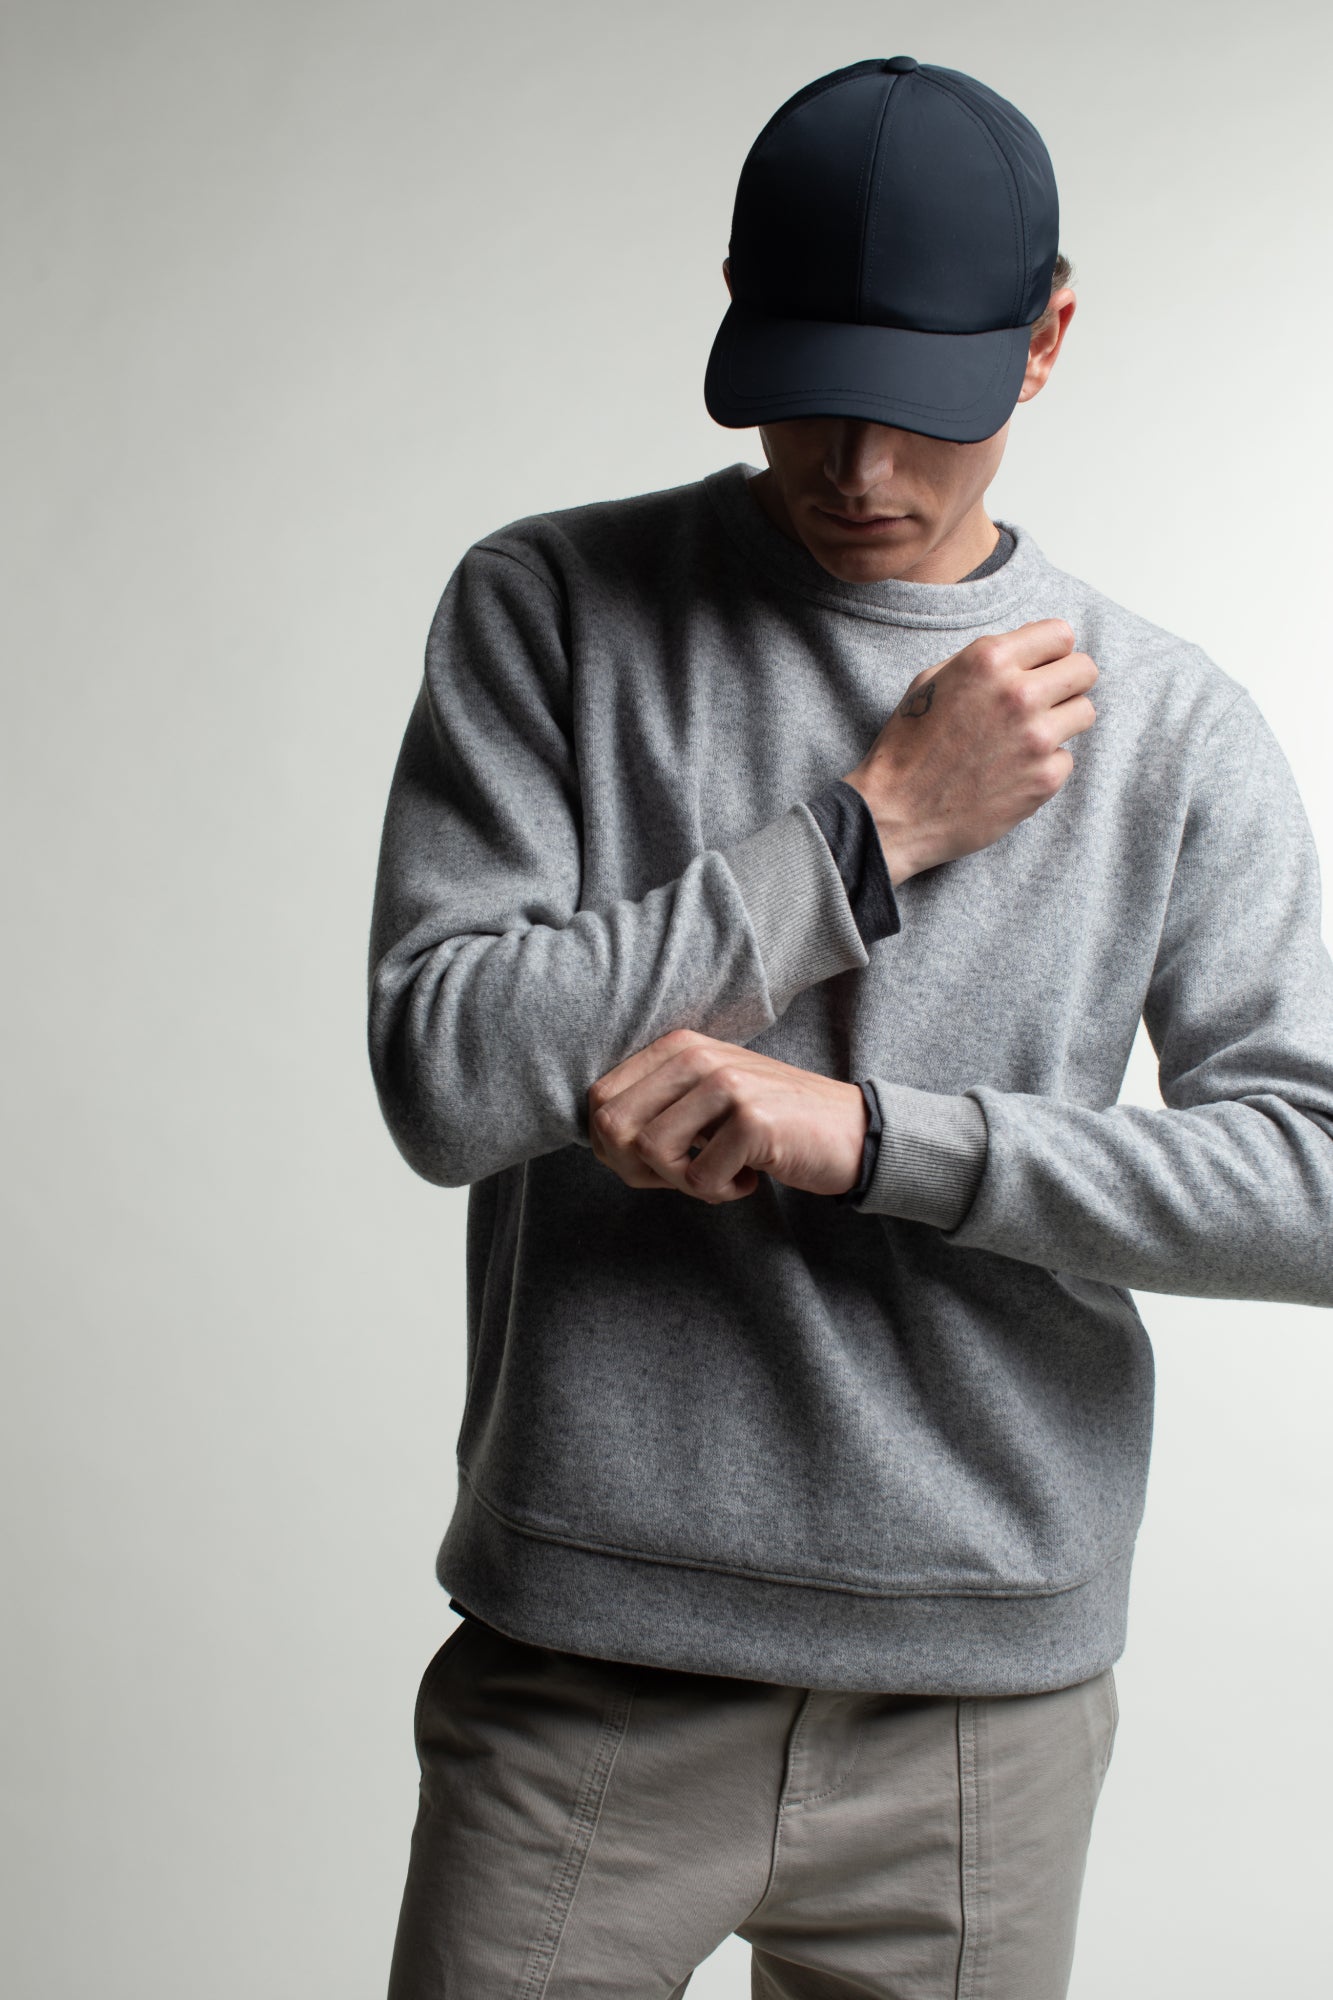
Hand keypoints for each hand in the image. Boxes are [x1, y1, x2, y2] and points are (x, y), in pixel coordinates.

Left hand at [587, 1028, 866, 1203]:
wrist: (851, 1133)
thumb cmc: (770, 1124)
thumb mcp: (707, 1098)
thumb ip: (656, 1105)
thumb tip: (598, 1139)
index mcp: (679, 1047)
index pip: (599, 1099)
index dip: (611, 1145)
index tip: (652, 1161)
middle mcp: (698, 1056)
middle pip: (614, 1128)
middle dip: (638, 1169)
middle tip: (684, 1175)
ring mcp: (726, 1086)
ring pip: (651, 1154)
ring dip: (681, 1183)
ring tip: (718, 1175)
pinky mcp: (752, 1121)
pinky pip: (699, 1179)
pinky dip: (721, 1192)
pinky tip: (749, 1177)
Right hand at [842, 618, 1097, 882]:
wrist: (896, 813)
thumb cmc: (907, 747)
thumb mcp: (931, 682)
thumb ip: (984, 660)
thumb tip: (1028, 648)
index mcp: (989, 660)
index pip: (1061, 634)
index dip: (1052, 651)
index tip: (1042, 668)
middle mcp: (1018, 693)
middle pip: (1085, 669)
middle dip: (1068, 682)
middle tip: (1045, 701)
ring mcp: (1036, 738)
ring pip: (1085, 712)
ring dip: (1061, 723)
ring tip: (1026, 739)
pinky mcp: (1044, 779)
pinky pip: (1067, 758)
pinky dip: (1045, 765)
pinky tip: (1012, 773)